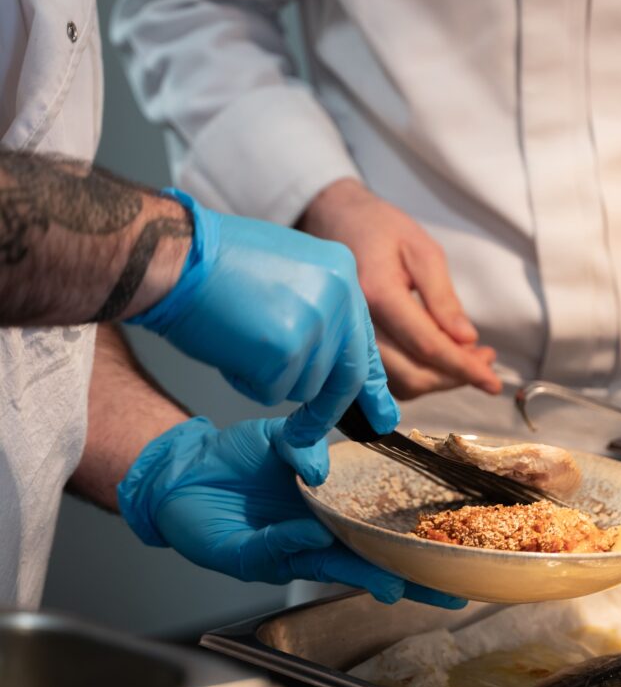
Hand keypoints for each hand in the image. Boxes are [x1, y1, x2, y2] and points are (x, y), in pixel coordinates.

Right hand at [117, 416, 466, 607]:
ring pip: (360, 489)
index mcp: (307, 549)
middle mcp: (321, 517)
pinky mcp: (298, 445)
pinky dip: (335, 451)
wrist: (176, 478)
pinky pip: (320, 447)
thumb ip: (274, 549)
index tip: (409, 589)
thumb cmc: (203, 526)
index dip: (386, 579)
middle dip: (416, 555)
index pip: (357, 567)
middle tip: (456, 567)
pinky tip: (373, 450)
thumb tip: (315, 537)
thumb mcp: (236, 552)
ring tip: (436, 517)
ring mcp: (314, 481)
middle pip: (377, 536)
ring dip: (394, 503)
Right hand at [129, 191, 397, 481]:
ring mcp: (315, 323)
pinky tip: (228, 346)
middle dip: (326, 410)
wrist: (173, 254)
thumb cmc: (216, 264)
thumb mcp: (288, 272)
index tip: (382, 415)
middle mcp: (340, 296)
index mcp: (342, 272)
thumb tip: (334, 362)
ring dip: (270, 379)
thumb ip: (318, 311)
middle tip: (306, 432)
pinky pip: (271, 392)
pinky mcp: (285, 350)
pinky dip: (245, 382)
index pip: (363, 340)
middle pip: (345, 375)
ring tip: (240, 338)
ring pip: (305, 387)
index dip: (370, 383)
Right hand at [301, 179, 500, 399]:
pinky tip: (441, 358)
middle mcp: (358, 324)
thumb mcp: (423, 251)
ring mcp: (350, 339)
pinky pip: (389, 378)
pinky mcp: (352, 347)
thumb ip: (443, 298)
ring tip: (469, 357)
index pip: (426, 345)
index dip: (463, 367)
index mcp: (378, 294)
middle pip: (413, 374)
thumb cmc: (381, 230)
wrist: (335, 223)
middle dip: (455, 376)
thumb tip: (467, 340)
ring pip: (401, 383)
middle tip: (486, 359)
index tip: (492, 382)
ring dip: (440, 379)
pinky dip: (420, 376)